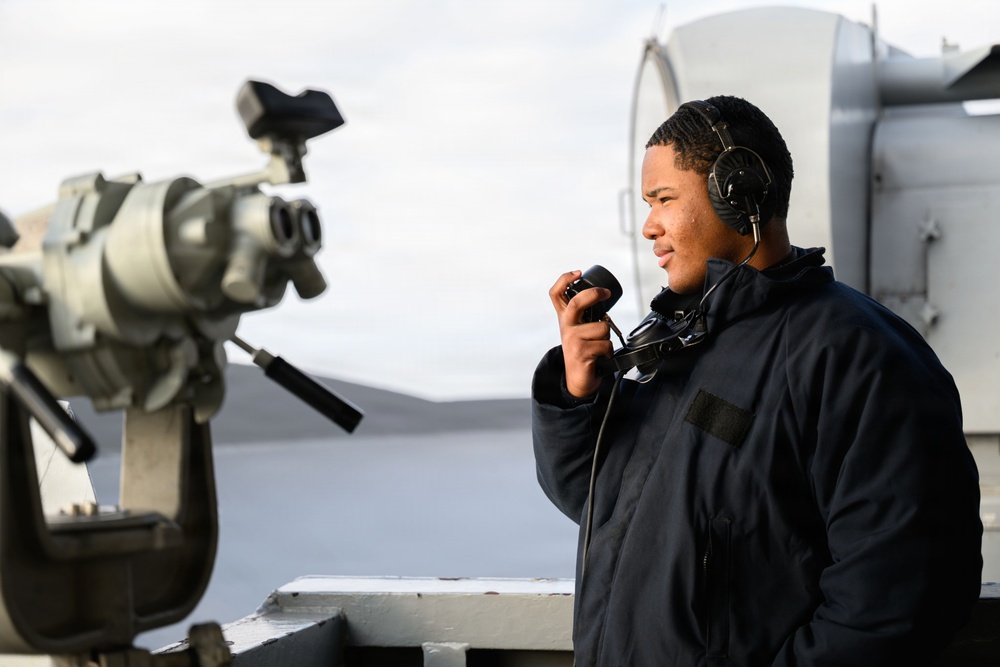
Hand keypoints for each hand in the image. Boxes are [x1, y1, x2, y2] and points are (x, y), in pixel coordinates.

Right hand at [549, 271, 613, 397]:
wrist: (578, 379)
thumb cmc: (583, 350)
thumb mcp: (580, 329)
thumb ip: (585, 314)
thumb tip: (602, 298)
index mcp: (565, 318)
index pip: (556, 294)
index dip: (565, 279)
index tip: (578, 272)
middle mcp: (566, 326)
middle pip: (577, 302)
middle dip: (594, 294)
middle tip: (605, 293)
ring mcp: (572, 339)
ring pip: (602, 327)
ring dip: (607, 338)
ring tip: (599, 346)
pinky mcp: (581, 352)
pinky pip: (605, 344)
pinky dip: (608, 352)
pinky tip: (599, 357)